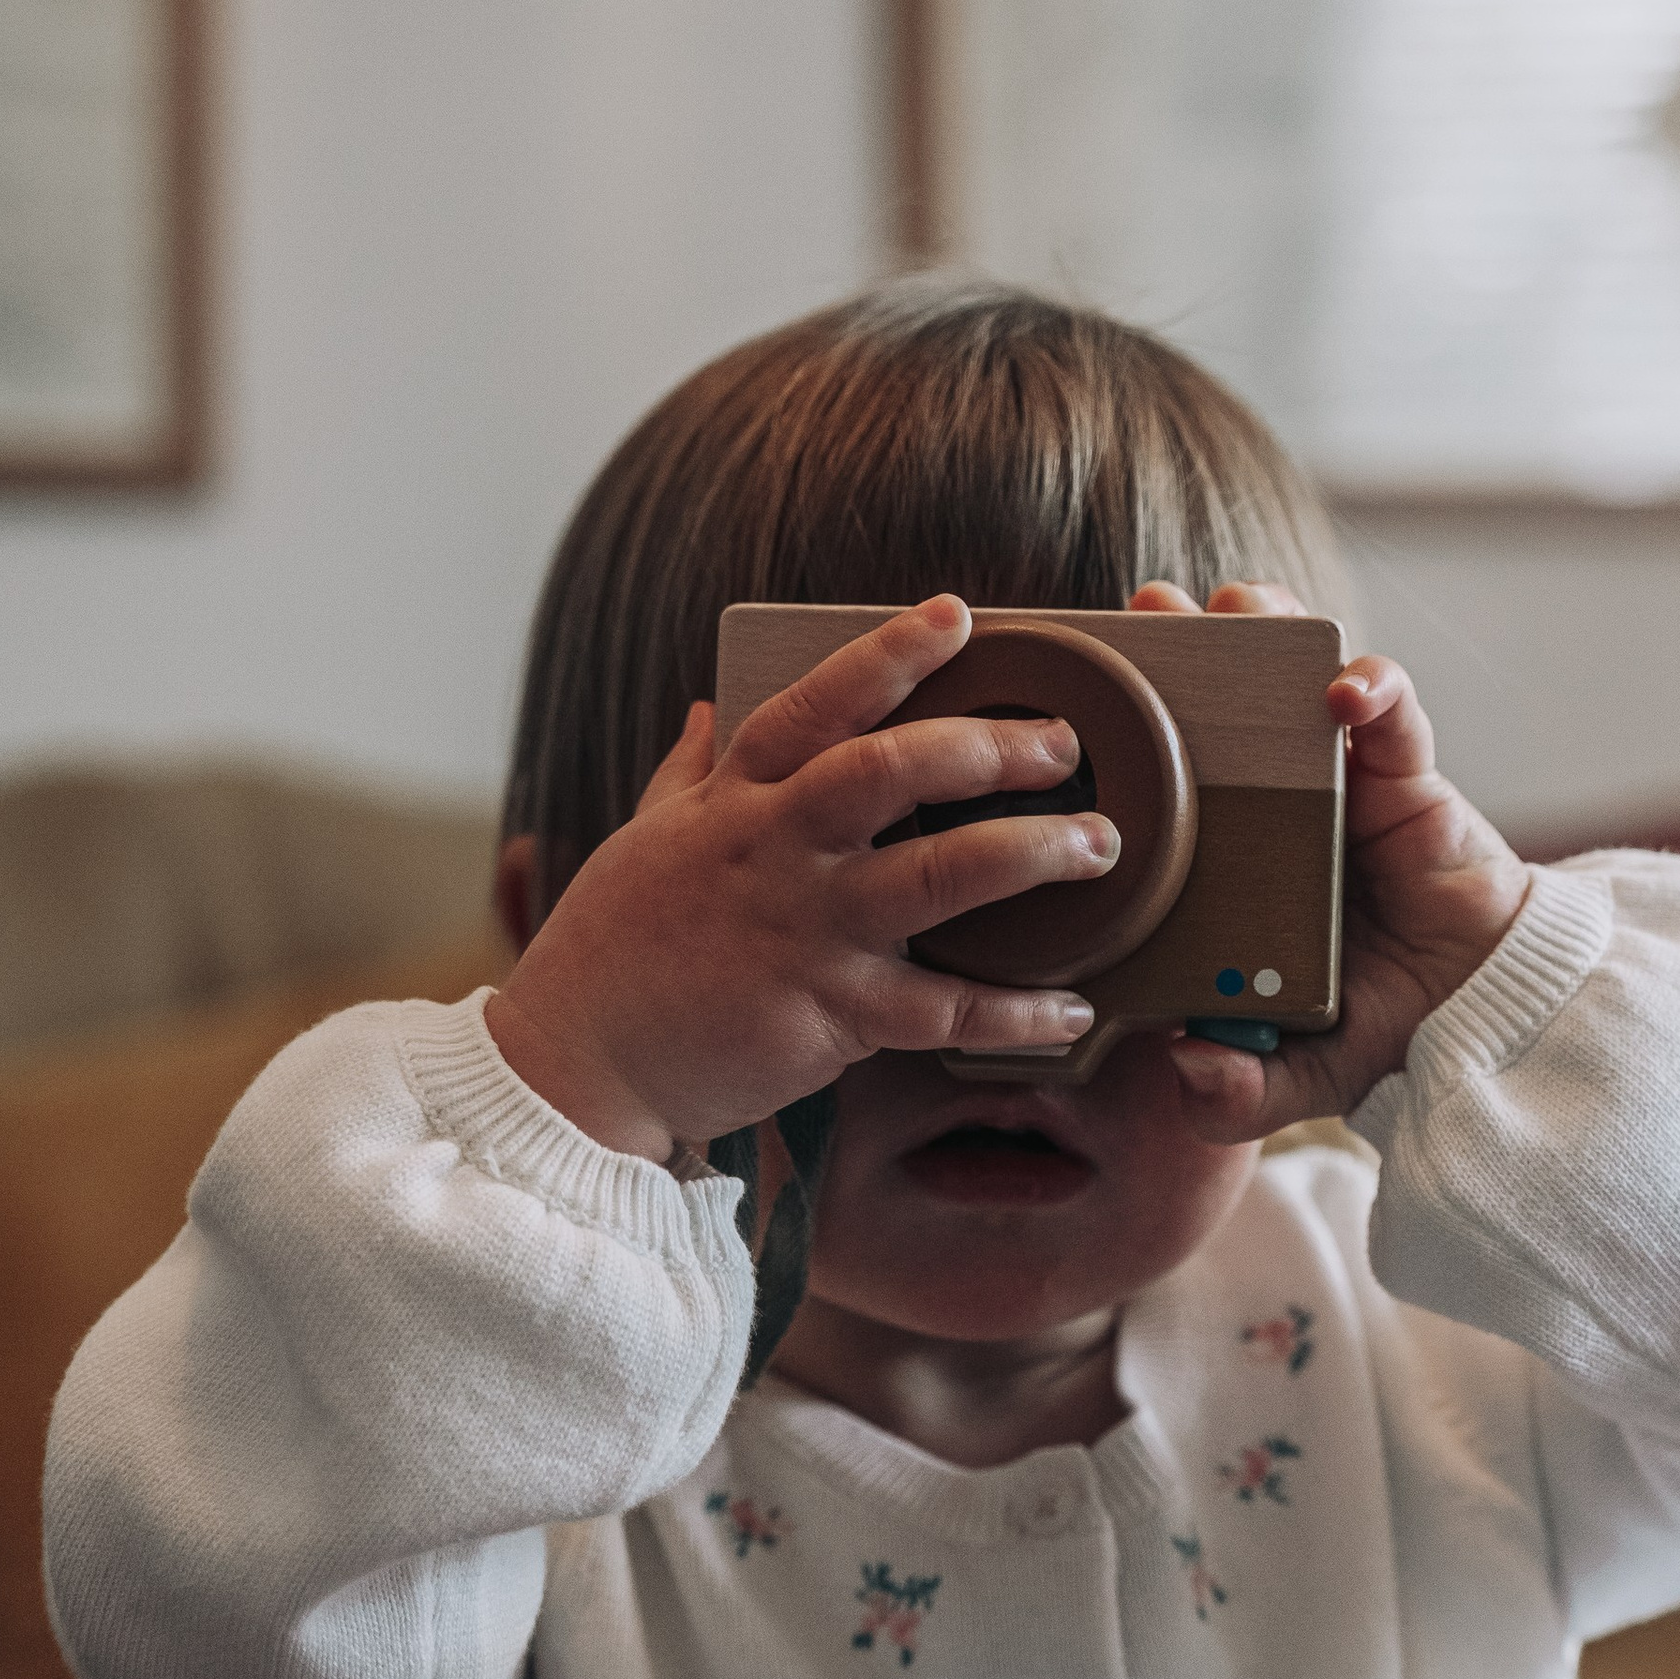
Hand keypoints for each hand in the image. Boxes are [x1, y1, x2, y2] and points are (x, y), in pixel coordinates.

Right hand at [486, 598, 1117, 1155]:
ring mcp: (809, 932)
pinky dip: (1015, 1012)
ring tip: (1100, 844)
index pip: (816, 704)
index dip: (888, 655)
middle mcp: (776, 852)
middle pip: (892, 772)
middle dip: (989, 748)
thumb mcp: (647, 837)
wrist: (580, 1063)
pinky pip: (944, 1011)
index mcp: (734, 800)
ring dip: (1030, 855)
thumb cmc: (613, 947)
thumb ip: (690, 771)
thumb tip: (707, 707)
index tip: (957, 615)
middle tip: (1065, 744)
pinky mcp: (831, 1016)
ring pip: (939, 877)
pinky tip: (1074, 1006)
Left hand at [1126, 582, 1530, 1142]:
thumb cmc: (1386, 1030)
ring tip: (1236, 605)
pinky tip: (1346, 691)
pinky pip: (1395, 717)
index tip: (1081, 696)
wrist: (1483, 1022)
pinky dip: (1375, 690)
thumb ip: (1238, 1094)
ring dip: (1270, 634)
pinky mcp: (1411, 780)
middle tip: (1145, 609)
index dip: (1131, 733)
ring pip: (1300, 686)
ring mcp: (1343, 786)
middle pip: (1225, 707)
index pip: (1172, 780)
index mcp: (1233, 864)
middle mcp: (1278, 811)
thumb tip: (1186, 1072)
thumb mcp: (1296, 1077)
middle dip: (1186, 649)